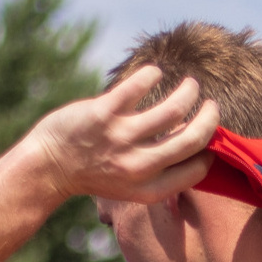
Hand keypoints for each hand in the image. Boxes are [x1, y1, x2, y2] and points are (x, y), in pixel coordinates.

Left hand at [26, 68, 220, 208]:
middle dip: (210, 118)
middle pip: (193, 138)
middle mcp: (138, 166)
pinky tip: (153, 72)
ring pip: (174, 109)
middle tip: (211, 105)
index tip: (208, 136)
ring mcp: (121, 139)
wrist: (50, 166)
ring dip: (189, 91)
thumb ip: (161, 171)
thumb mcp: (132, 186)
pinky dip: (152, 74)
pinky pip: (139, 85)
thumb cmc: (95, 172)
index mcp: (149, 189)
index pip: (198, 169)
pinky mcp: (103, 113)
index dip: (210, 150)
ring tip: (190, 85)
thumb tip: (195, 143)